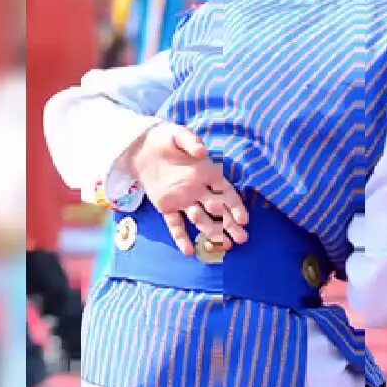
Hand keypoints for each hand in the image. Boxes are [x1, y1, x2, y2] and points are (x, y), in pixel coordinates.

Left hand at [122, 123, 248, 255]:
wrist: (142, 146)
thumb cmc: (166, 138)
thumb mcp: (179, 135)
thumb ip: (192, 142)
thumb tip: (202, 153)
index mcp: (207, 173)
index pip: (226, 192)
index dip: (235, 206)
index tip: (243, 219)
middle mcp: (198, 189)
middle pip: (218, 210)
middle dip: (230, 225)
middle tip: (242, 239)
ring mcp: (183, 200)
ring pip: (201, 219)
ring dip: (212, 233)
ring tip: (224, 246)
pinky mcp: (166, 207)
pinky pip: (175, 224)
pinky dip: (181, 237)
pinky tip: (188, 251)